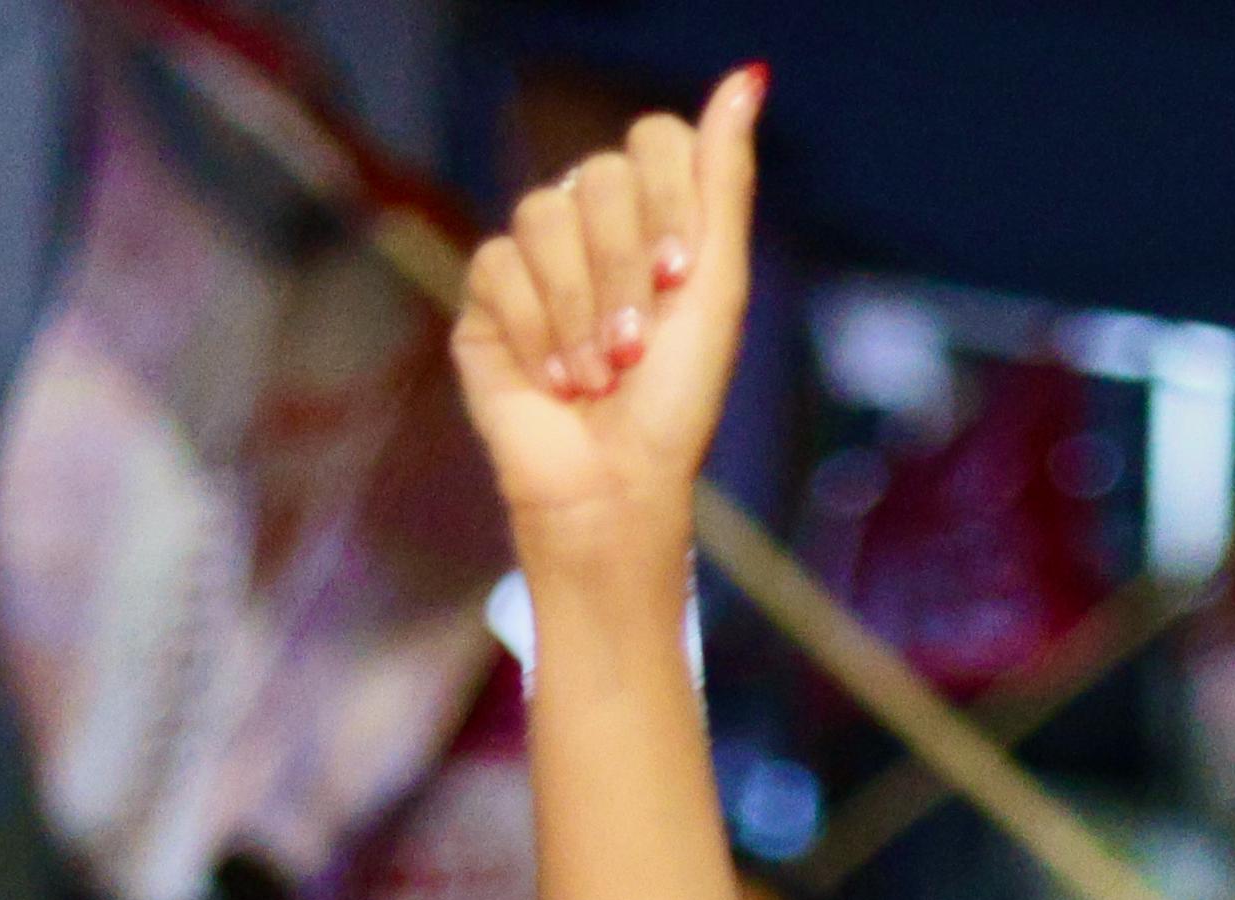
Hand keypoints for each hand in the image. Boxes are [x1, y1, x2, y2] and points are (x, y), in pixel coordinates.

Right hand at [451, 67, 764, 563]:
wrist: (612, 488)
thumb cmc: (674, 404)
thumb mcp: (717, 289)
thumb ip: (724, 183)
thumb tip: (748, 77)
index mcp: (658, 215)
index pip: (656, 142)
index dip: (667, 202)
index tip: (680, 280)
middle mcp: (594, 225)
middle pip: (596, 178)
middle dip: (623, 271)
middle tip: (634, 348)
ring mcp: (537, 257)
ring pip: (541, 218)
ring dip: (578, 310)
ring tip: (596, 375)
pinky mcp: (486, 296)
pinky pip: (497, 267)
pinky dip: (533, 331)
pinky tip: (552, 380)